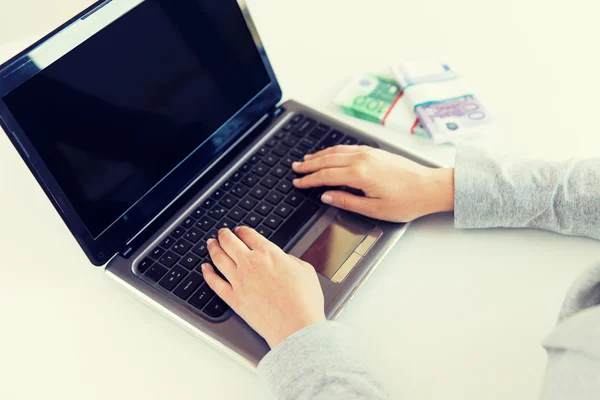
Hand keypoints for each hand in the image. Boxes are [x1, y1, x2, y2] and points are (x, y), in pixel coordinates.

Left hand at [202, 227, 325, 347]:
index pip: (249, 235)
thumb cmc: (304, 301)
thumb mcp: (305, 270)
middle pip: (230, 242)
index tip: (239, 231)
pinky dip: (207, 273)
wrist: (295, 326)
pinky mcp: (233, 299)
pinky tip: (205, 269)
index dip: (242, 230)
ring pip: (218, 258)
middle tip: (222, 233)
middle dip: (224, 235)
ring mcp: (239, 281)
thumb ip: (291, 260)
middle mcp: (250, 263)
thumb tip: (283, 259)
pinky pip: (214, 282)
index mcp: (269, 253)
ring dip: (213, 248)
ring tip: (210, 243)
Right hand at [292, 145, 453, 222]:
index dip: (309, 180)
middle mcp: (362, 159)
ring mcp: (369, 153)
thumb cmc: (406, 200)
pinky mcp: (375, 151)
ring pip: (336, 151)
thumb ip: (347, 201)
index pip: (325, 176)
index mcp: (359, 174)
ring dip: (319, 156)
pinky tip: (329, 154)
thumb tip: (327, 196)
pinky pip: (347, 148)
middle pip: (327, 160)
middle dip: (309, 165)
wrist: (430, 187)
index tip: (297, 183)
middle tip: (294, 169)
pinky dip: (333, 151)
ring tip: (306, 160)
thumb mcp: (374, 209)